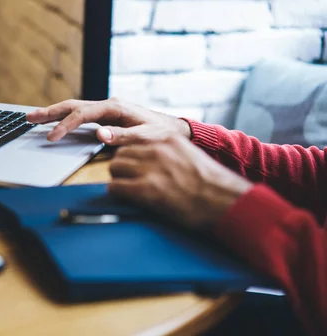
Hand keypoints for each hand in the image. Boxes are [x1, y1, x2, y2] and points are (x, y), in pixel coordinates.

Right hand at [26, 98, 191, 144]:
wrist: (174, 129)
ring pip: (74, 109)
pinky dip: (64, 118)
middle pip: (73, 106)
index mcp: (115, 107)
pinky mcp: (105, 117)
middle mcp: (107, 105)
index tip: (51, 137)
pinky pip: (80, 116)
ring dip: (53, 113)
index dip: (65, 125)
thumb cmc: (161, 134)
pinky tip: (53, 122)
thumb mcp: (146, 137)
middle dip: (50, 112)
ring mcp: (105, 110)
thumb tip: (99, 135)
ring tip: (32, 118)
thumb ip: (122, 136)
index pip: (83, 114)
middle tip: (29, 118)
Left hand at [108, 134, 252, 229]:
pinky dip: (118, 193)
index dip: (130, 154)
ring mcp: (150, 168)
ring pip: (115, 168)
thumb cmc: (212, 185)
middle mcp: (157, 149)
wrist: (225, 202)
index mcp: (168, 139)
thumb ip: (169, 153)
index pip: (133, 139)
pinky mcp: (146, 189)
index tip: (131, 164)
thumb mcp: (189, 155)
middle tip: (127, 179)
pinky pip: (116, 187)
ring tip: (127, 189)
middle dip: (122, 166)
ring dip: (119, 178)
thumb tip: (151, 160)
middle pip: (120, 153)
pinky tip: (126, 198)